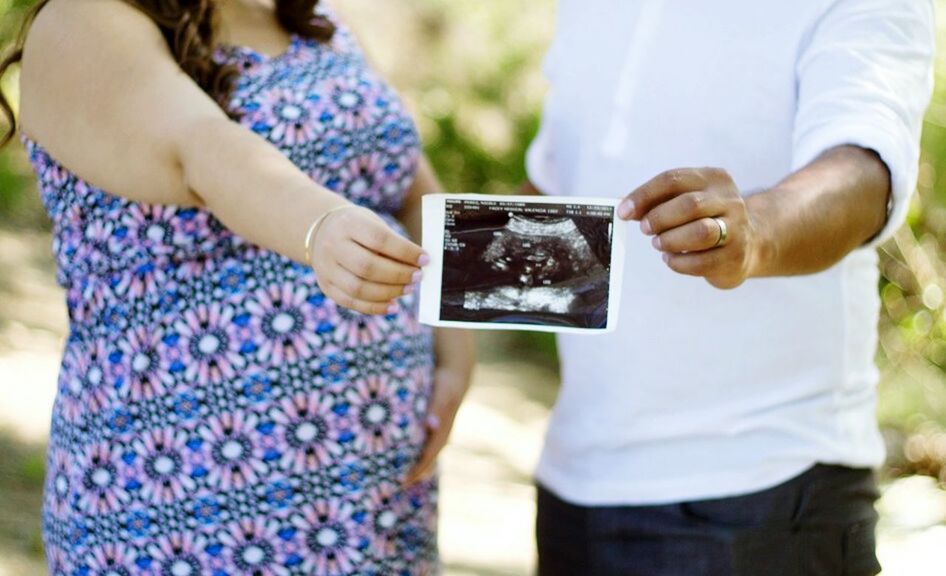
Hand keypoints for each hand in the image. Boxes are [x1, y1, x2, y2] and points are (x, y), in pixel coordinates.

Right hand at [309, 205, 427, 313]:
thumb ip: (393, 243)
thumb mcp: (372, 223)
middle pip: (367, 267)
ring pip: (359, 288)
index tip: (425, 259)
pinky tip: (393, 306)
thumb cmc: (358, 228)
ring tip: (408, 289)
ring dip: (389, 292)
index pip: (379, 239)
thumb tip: (419, 265)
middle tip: (418, 277)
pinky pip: (351, 302)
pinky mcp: (326, 286)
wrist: (321, 231)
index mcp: (347, 224)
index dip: (405, 251)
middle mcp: (332, 246)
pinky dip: (374, 307)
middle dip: (398, 275)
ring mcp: (326, 268)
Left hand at [403, 367, 471, 485]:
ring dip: (415, 468)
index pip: (428, 457)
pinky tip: (404, 458)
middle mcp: (442, 437)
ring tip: (398, 479)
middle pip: (428, 462)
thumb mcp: (442, 393)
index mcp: (442, 432)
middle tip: (394, 488)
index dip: (416, 470)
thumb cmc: (446, 384)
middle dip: (414, 474)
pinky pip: (425, 447)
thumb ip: (436, 408)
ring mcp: (439, 434)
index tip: (402, 481)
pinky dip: (416, 456)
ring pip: (427, 457)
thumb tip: (431, 425)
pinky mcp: (435, 429)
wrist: (456, 376)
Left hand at [618, 168, 761, 288]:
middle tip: (645, 229)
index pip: (674, 179)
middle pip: (690, 204)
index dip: (644, 195)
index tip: (624, 211)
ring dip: (670, 240)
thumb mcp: (686, 202)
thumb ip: (657, 202)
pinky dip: (678, 262)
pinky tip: (671, 258)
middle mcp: (730, 200)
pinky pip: (701, 261)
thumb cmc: (706, 219)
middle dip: (660, 218)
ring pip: (700, 232)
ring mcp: (737, 228)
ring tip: (659, 244)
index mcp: (714, 178)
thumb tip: (626, 209)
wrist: (750, 244)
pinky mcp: (735, 256)